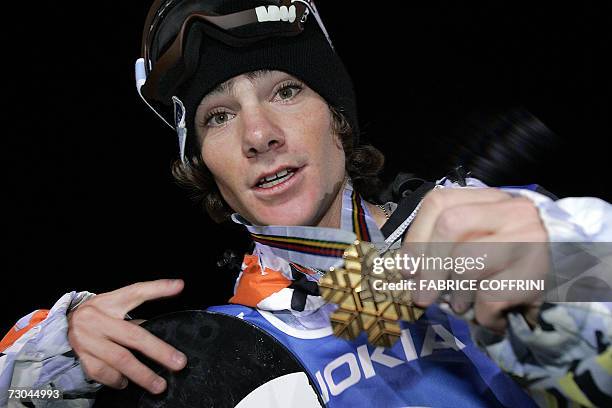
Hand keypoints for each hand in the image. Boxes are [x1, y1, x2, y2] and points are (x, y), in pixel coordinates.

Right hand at [67, 279, 186, 393]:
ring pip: (119, 359)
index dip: (158, 288)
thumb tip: (159, 336)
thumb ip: (135, 318)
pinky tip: (125, 382)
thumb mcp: (114, 307)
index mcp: (110, 302)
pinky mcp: (80, 356)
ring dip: (141, 374)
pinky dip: (116, 379)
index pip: (136, 292)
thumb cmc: (99, 315)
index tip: (178, 286)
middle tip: (178, 363)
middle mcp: (97, 318)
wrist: (63, 324)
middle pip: (133, 335)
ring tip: (158, 384)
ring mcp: (88, 338)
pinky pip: (102, 372)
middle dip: (158, 351)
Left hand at [401, 187, 548, 332]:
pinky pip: (490, 298)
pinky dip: (482, 315)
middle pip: (451, 225)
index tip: (407, 268)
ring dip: (456, 295)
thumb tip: (407, 269)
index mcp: (489, 200)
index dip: (416, 237)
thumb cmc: (511, 258)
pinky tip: (490, 316)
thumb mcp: (482, 239)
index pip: (439, 202)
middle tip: (422, 297)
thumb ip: (446, 243)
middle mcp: (510, 211)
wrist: (572, 273)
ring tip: (462, 305)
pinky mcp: (537, 273)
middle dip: (429, 266)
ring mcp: (527, 239)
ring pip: (468, 263)